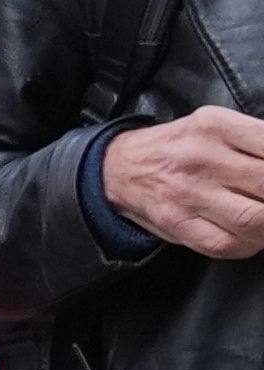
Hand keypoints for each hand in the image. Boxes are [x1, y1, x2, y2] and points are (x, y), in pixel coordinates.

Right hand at [104, 109, 263, 258]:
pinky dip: (251, 245)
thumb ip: (257, 140)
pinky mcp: (178, 224)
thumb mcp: (218, 124)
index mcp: (216, 127)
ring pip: (254, 220)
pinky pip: (226, 245)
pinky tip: (253, 236)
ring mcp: (188, 194)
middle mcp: (201, 159)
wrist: (119, 167)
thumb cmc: (180, 146)